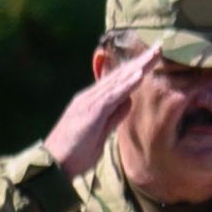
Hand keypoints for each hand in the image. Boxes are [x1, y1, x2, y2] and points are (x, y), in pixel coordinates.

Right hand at [42, 57, 152, 175]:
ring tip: (154, 54)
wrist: (53, 164)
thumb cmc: (75, 153)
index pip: (118, 82)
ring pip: (118, 80)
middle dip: (140, 61)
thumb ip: (114, 117)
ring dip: (137, 67)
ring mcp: (89, 102)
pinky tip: (140, 74)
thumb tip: (128, 102)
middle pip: (119, 75)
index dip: (136, 69)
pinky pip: (112, 95)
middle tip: (159, 47)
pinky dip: (126, 84)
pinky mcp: (91, 111)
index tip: (153, 59)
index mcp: (93, 102)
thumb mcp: (101, 133)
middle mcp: (90, 97)